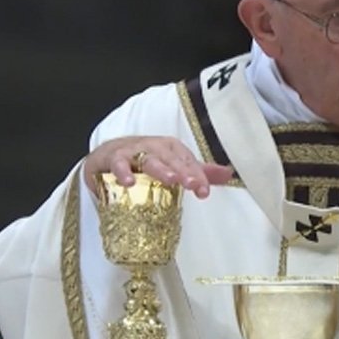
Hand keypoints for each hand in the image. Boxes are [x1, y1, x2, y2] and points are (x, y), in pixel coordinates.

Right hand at [84, 136, 233, 198]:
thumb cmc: (146, 160)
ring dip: (160, 168)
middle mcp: (155, 146)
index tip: (204, 191)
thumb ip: (200, 172)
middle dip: (184, 171)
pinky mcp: (113, 157)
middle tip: (193, 185)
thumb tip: (229, 173)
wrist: (109, 155)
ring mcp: (134, 150)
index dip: (197, 176)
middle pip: (172, 159)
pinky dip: (123, 171)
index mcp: (172, 149)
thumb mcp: (174, 165)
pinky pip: (118, 163)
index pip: (188, 162)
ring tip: (170, 180)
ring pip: (149, 158)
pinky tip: (129, 183)